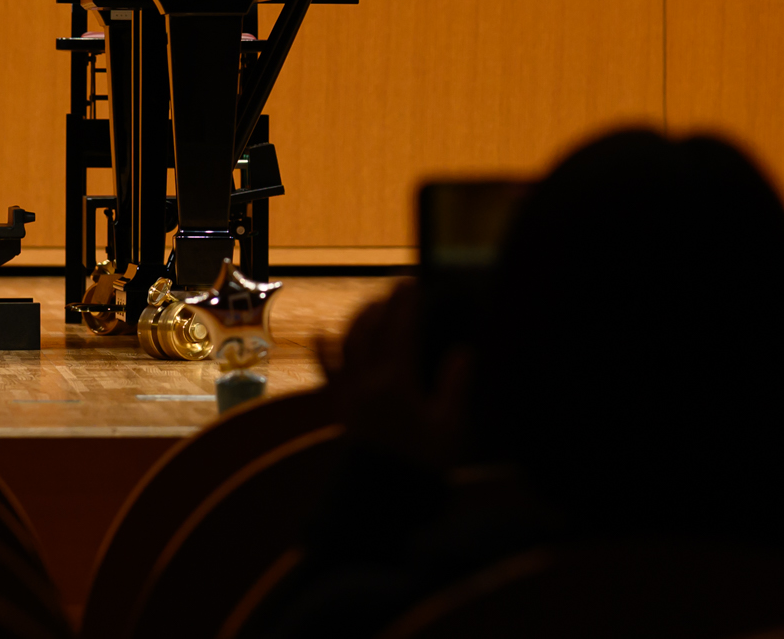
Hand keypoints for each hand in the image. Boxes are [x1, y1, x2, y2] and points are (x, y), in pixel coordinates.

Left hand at [315, 279, 468, 467]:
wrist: (381, 501)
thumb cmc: (421, 466)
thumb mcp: (449, 427)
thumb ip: (454, 385)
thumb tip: (462, 351)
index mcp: (396, 382)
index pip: (400, 329)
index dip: (406, 302)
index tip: (414, 282)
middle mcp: (367, 381)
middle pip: (370, 329)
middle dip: (384, 303)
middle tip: (398, 288)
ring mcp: (350, 394)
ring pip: (347, 344)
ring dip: (359, 319)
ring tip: (373, 305)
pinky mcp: (341, 409)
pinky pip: (328, 374)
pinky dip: (324, 351)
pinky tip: (321, 335)